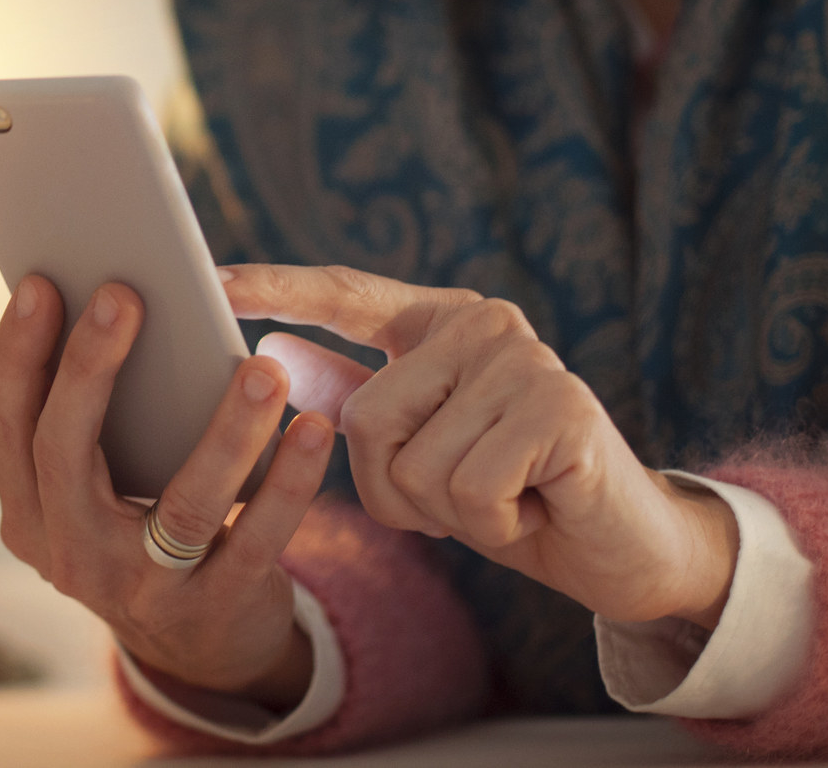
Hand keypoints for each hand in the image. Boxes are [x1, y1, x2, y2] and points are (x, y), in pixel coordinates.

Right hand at [0, 274, 371, 703]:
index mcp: (29, 513)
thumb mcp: (95, 490)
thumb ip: (91, 421)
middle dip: (89, 367)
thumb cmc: (143, 527)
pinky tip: (313, 429)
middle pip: (65, 452)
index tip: (40, 283)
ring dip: (225, 430)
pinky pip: (255, 539)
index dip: (16, 353)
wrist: (201, 646)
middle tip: (126, 294)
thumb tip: (107, 305)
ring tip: (264, 367)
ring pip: (180, 502)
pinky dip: (288, 483)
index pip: (5, 425)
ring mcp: (141, 589)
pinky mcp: (215, 608)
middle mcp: (70, 554)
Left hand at [227, 264, 738, 627]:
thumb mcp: (418, 448)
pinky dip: (493, 523)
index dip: (275, 286)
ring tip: (504, 498)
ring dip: (447, 512)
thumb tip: (273, 352)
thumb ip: (353, 398)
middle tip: (465, 497)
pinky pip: (467, 489)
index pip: (343, 292)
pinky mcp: (561, 406)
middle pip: (364, 416)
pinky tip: (535, 508)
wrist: (620, 547)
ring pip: (412, 460)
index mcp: (438, 320)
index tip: (207, 279)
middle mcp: (482, 322)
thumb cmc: (509, 495)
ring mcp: (525, 357)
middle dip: (397, 488)